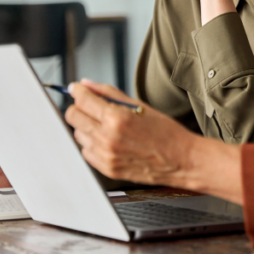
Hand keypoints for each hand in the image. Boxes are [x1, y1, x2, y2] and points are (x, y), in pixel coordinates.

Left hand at [65, 80, 243, 202]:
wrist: (181, 161)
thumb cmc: (166, 133)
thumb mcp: (140, 105)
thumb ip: (109, 93)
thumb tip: (87, 85)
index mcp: (117, 119)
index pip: (82, 99)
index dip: (77, 91)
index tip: (77, 89)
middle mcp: (107, 138)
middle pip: (73, 117)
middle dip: (79, 107)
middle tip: (90, 105)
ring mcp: (105, 156)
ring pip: (78, 134)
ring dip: (86, 126)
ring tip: (106, 125)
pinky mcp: (106, 169)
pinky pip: (86, 152)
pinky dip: (92, 143)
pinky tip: (109, 140)